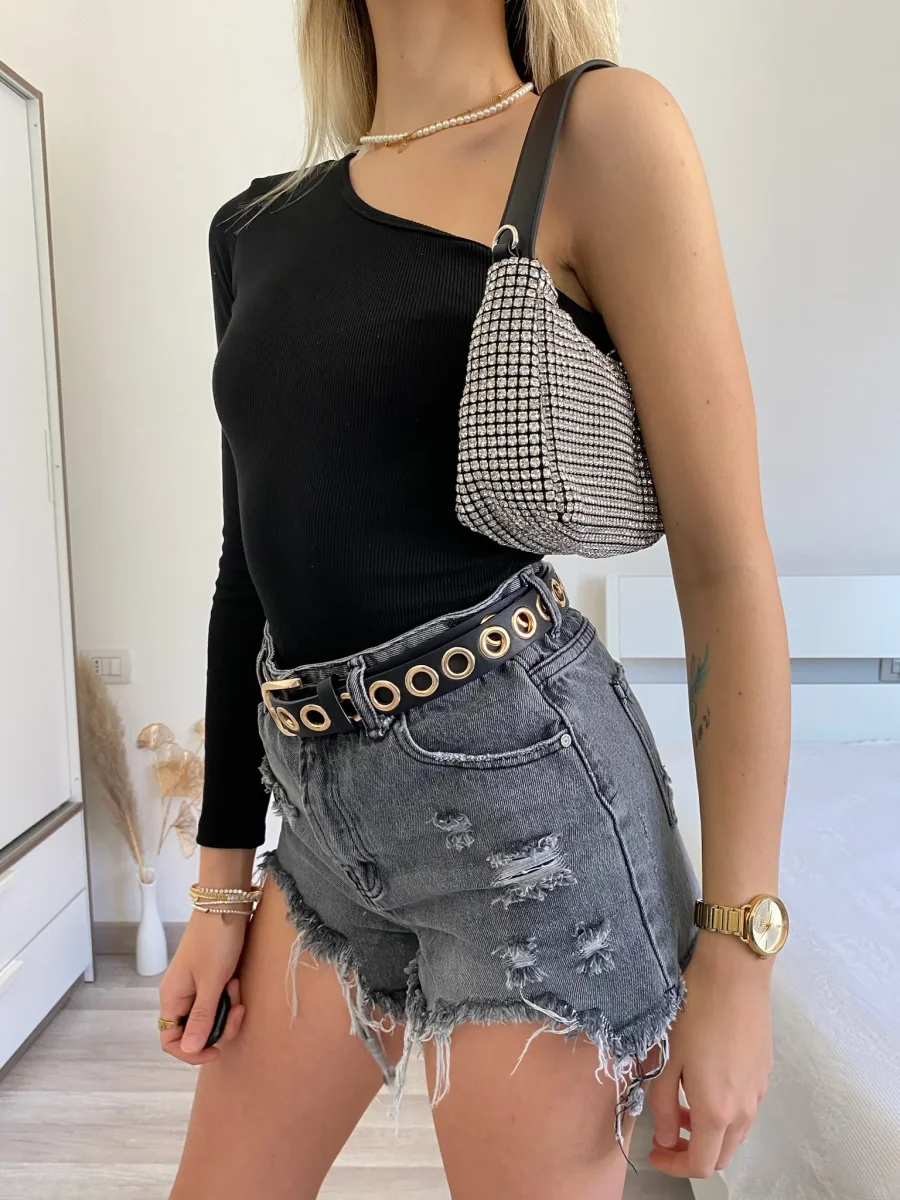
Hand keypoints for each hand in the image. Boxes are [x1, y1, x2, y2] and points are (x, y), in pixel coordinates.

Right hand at [158, 909, 247, 1063]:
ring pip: (210, 1015)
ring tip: (237, 987)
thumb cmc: (216, 941)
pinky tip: (237, 981)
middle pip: (195, 1030)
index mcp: (172, 997)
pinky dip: (230, 996)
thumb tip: (189, 1050)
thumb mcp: (211, 982)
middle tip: (237, 1008)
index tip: (217, 1050)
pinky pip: (218, 1000)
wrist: (226, 904)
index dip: (191, 1052)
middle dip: (219, 1025)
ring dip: (227, 1009)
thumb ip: (200, 1018)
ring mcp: (195, 986)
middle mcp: (180, 994)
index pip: (170, 1040)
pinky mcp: (210, 977)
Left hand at [648, 932, 772, 1178]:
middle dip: (691, 1151)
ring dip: (707, 1130)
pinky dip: (722, 1110)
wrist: (734, 974)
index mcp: (716, 1112)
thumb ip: (662, 1105)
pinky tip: (703, 1081)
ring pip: (734, 1132)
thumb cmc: (694, 1013)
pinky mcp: (765, 1073)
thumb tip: (666, 1137)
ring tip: (680, 1102)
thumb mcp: (667, 1060)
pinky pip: (744, 1108)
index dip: (674, 1166)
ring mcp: (759, 1092)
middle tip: (665, 1131)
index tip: (655, 1152)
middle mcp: (744, 1110)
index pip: (700, 1165)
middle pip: (721, 1154)